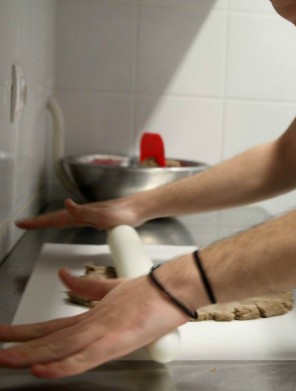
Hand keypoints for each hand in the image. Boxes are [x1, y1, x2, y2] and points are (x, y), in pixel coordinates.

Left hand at [0, 269, 188, 377]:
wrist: (176, 286)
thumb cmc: (154, 290)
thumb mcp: (115, 288)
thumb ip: (88, 286)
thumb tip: (65, 276)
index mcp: (93, 314)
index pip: (52, 326)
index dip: (24, 332)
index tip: (3, 335)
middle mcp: (93, 322)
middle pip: (49, 337)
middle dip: (19, 345)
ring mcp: (103, 331)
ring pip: (59, 347)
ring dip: (29, 355)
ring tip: (4, 359)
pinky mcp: (115, 341)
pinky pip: (83, 357)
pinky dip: (61, 365)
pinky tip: (41, 369)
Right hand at [15, 198, 141, 229]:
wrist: (142, 209)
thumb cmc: (126, 214)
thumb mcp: (104, 217)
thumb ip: (85, 212)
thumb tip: (66, 204)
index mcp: (82, 214)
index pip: (56, 218)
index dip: (38, 222)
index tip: (22, 224)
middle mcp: (85, 213)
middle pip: (58, 217)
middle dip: (40, 221)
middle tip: (24, 224)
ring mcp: (92, 215)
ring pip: (66, 218)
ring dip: (51, 220)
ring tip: (39, 223)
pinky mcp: (100, 218)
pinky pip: (77, 219)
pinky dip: (67, 220)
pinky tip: (70, 222)